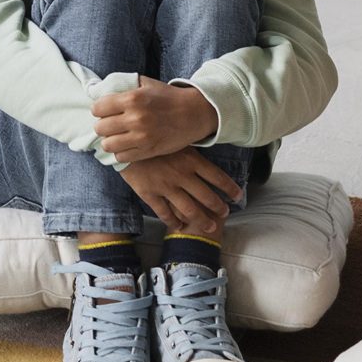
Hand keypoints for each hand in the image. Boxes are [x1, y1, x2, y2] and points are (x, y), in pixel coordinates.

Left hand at [93, 77, 220, 162]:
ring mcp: (142, 137)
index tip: (105, 110)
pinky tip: (126, 145)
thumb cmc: (167, 97)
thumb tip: (98, 90)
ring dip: (110, 140)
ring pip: (108, 145)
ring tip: (117, 136)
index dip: (99, 109)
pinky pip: (121, 157)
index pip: (97, 108)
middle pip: (100, 128)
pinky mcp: (148, 151)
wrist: (193, 113)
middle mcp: (135, 118)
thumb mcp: (145, 83)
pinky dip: (121, 152)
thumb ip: (122, 85)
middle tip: (111, 124)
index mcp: (132, 98)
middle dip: (103, 125)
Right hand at [118, 147, 241, 235]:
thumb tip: (208, 150)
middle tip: (225, 213)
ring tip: (210, 227)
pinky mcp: (149, 193)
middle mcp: (182, 175)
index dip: (231, 189)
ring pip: (189, 210)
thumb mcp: (176, 137)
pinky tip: (179, 226)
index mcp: (191, 159)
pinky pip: (164, 213)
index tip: (238, 196)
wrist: (123, 139)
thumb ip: (191, 148)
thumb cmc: (151, 135)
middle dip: (219, 208)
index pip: (218, 177)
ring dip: (202, 220)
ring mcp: (166, 186)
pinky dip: (174, 222)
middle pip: (207, 197)